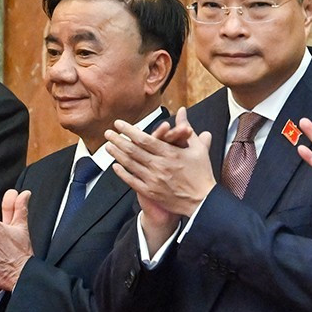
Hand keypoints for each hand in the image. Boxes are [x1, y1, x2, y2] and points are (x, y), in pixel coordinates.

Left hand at [106, 108, 210, 246]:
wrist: (203, 201)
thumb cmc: (201, 173)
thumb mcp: (198, 148)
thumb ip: (187, 128)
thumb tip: (181, 111)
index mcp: (170, 154)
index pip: (145, 139)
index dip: (129, 131)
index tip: (119, 124)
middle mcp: (160, 166)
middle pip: (133, 150)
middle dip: (118, 140)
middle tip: (108, 133)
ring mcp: (153, 180)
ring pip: (130, 164)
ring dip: (117, 154)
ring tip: (108, 146)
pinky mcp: (151, 192)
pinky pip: (132, 181)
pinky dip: (122, 173)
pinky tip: (115, 166)